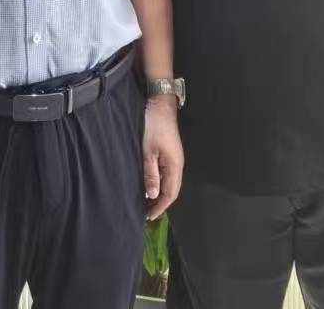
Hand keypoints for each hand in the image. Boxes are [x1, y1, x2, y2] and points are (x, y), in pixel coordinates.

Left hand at [143, 98, 184, 219]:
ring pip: (170, 183)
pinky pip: (167, 175)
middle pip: (172, 191)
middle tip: (146, 213)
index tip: (148, 217)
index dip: (160, 207)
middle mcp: (178, 165)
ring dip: (159, 195)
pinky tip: (150, 186)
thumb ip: (151, 174)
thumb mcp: (148, 151)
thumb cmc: (153, 127)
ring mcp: (175, 159)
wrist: (160, 105)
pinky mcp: (170, 154)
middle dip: (160, 204)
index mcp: (174, 166)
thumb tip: (153, 195)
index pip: (170, 194)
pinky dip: (159, 184)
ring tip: (146, 203)